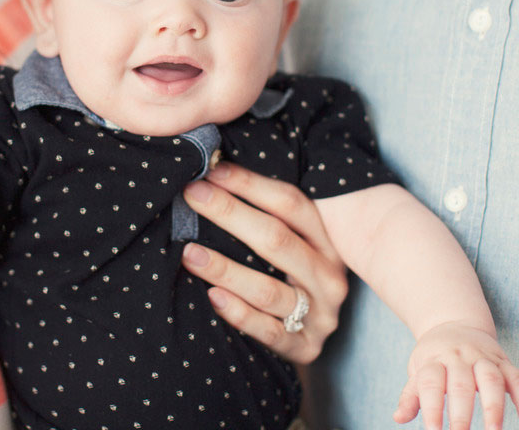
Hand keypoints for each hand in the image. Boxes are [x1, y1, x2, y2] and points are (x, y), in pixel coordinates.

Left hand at [181, 161, 346, 363]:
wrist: (316, 326)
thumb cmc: (292, 267)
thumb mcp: (294, 235)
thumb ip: (265, 208)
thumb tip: (216, 169)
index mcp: (328, 238)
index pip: (290, 203)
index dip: (250, 184)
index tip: (212, 171)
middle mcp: (329, 274)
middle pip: (277, 239)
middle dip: (230, 213)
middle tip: (193, 195)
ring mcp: (320, 314)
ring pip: (268, 290)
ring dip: (225, 270)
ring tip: (189, 253)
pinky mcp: (306, 348)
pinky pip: (269, 332)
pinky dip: (239, 314)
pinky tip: (212, 296)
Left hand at [395, 322, 518, 429]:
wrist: (453, 323)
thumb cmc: (434, 356)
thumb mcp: (418, 369)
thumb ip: (411, 395)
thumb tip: (398, 417)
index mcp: (433, 360)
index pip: (430, 384)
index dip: (431, 408)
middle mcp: (458, 357)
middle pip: (460, 384)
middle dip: (461, 413)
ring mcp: (482, 357)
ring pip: (490, 379)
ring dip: (494, 406)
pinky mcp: (502, 361)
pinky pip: (516, 377)